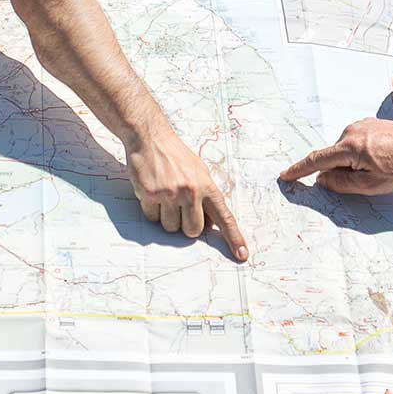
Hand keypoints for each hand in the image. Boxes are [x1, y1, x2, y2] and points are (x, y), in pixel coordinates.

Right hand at [125, 126, 249, 261]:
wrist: (150, 138)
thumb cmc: (176, 156)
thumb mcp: (199, 173)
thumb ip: (206, 197)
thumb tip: (211, 224)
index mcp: (207, 186)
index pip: (225, 217)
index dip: (234, 238)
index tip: (242, 255)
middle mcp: (191, 191)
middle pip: (193, 231)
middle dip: (186, 226)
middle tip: (179, 208)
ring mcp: (170, 194)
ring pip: (170, 228)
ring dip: (166, 217)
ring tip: (164, 195)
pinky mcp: (150, 195)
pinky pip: (152, 218)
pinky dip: (151, 209)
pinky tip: (152, 191)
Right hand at [278, 118, 392, 195]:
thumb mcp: (371, 184)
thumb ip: (342, 183)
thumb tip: (323, 179)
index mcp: (349, 147)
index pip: (317, 160)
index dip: (300, 170)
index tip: (286, 175)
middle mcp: (351, 131)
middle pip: (334, 157)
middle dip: (342, 171)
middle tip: (366, 179)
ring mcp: (361, 124)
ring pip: (346, 151)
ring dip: (354, 163)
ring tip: (380, 168)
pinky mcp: (370, 123)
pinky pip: (356, 143)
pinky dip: (362, 154)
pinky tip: (382, 159)